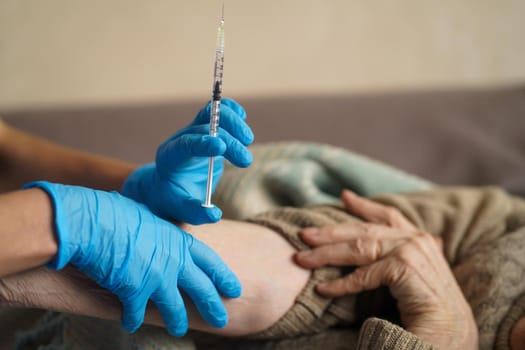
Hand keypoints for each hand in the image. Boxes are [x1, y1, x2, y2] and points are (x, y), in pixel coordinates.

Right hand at [24, 181, 241, 335]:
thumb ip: (160, 234)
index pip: (210, 261)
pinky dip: (134, 320)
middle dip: (213, 307)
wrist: (91, 222)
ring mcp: (157, 278)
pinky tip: (131, 324)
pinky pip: (138, 314)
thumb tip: (159, 239)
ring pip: (175, 308)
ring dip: (177, 321)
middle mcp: (174, 261)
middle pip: (201, 289)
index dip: (223, 276)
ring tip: (179, 330)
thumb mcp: (149, 219)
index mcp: (179, 240)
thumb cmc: (115, 213)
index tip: (235, 290)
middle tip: (222, 321)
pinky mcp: (136, 292)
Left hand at [122, 98, 253, 223]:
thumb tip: (215, 215)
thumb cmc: (174, 200)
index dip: (202, 143)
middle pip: (204, 129)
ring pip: (211, 114)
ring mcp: (194, 131)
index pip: (185, 144)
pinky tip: (242, 115)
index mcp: (170, 158)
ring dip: (232, 122)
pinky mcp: (207, 130)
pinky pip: (216, 112)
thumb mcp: (181, 211)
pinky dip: (229, 109)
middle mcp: (181, 140)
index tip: (221, 147)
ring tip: (248, 140)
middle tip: (246, 161)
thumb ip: (196, 213)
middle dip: (228, 142)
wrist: (169, 186)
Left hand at [295, 190, 477, 349]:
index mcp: (419, 238)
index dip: (364, 206)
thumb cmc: (431, 310)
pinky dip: (340, 284)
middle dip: (330, 232)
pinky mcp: (404, 267)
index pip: (387, 215)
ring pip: (358, 248)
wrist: (452, 335)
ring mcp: (411, 250)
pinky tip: (323, 289)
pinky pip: (363, 275)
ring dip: (325, 254)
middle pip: (364, 230)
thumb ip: (400, 256)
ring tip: (302, 259)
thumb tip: (378, 245)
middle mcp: (415, 239)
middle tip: (304, 234)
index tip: (344, 196)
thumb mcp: (415, 274)